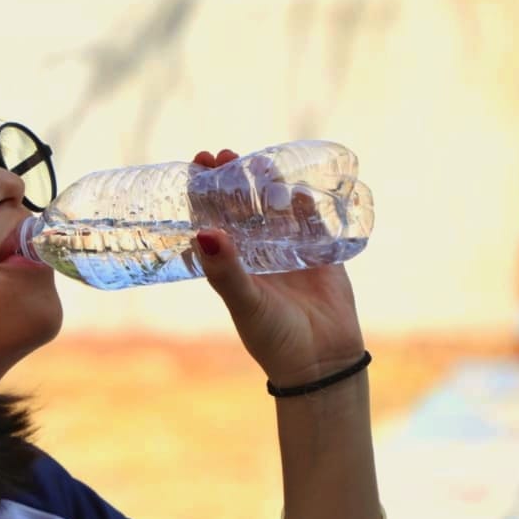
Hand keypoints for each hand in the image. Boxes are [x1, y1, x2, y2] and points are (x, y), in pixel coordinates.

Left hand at [190, 149, 365, 387]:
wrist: (321, 364)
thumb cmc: (275, 339)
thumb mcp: (245, 303)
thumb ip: (224, 271)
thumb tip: (201, 232)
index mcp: (232, 267)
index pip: (211, 221)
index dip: (203, 193)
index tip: (197, 165)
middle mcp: (257, 257)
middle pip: (240, 208)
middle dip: (231, 180)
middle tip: (222, 154)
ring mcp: (289, 254)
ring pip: (274, 210)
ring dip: (265, 185)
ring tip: (257, 161)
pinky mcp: (321, 256)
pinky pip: (313, 222)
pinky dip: (306, 203)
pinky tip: (299, 185)